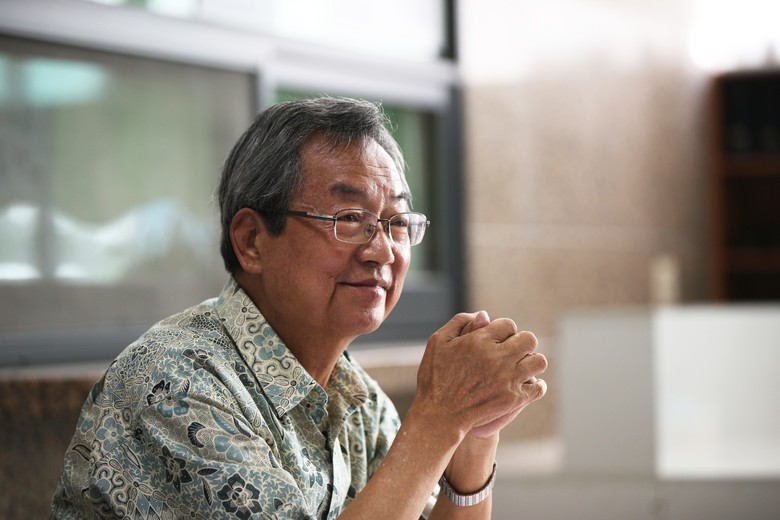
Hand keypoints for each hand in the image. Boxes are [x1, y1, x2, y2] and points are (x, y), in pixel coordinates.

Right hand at [413, 311, 547, 438]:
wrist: (439, 414)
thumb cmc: (435, 376)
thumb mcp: (438, 341)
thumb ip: (460, 322)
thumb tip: (484, 315)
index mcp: (479, 341)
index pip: (508, 325)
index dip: (503, 331)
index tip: (496, 340)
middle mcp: (497, 358)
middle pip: (529, 339)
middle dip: (521, 342)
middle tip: (511, 352)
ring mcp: (507, 379)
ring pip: (538, 361)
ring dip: (531, 361)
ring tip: (520, 367)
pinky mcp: (513, 399)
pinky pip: (538, 387)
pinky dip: (535, 385)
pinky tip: (525, 384)